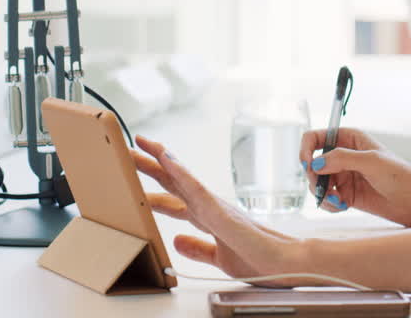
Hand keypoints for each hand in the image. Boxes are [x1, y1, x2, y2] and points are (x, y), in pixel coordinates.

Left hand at [131, 135, 302, 285]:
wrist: (285, 265)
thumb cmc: (260, 259)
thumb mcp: (220, 258)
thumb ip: (199, 248)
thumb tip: (176, 241)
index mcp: (208, 216)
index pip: (174, 195)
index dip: (154, 183)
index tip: (134, 173)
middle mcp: (209, 206)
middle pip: (173, 180)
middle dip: (148, 164)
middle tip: (125, 149)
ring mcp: (215, 206)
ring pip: (181, 177)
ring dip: (159, 161)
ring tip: (138, 144)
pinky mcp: (221, 213)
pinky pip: (197, 189)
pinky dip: (181, 173)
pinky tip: (167, 160)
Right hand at [299, 127, 410, 226]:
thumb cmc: (401, 175)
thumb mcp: (371, 161)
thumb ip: (342, 159)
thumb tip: (316, 163)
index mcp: (349, 139)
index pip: (315, 138)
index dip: (306, 149)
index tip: (307, 165)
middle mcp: (343, 156)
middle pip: (312, 163)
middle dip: (314, 178)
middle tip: (323, 189)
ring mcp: (344, 176)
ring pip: (317, 183)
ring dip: (321, 194)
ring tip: (337, 202)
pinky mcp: (346, 195)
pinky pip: (326, 199)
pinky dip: (328, 204)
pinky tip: (342, 207)